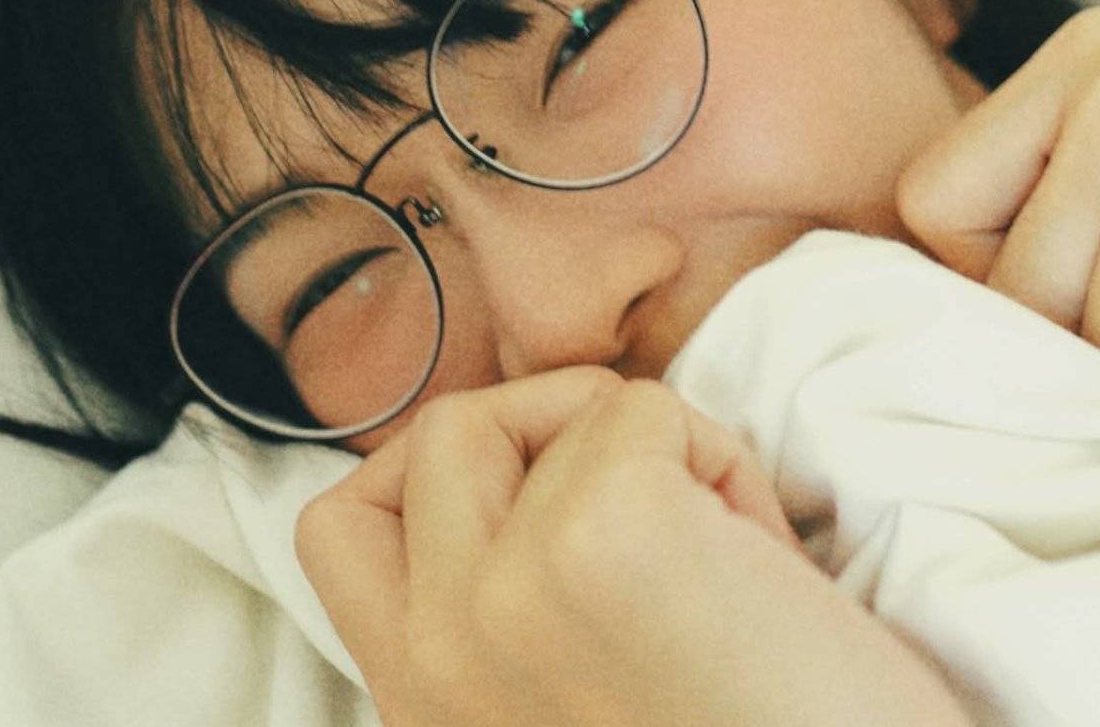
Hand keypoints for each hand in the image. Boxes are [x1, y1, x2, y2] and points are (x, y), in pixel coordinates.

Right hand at [295, 367, 973, 726]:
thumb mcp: (569, 699)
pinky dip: (718, 456)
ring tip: (719, 549)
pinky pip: (646, 410)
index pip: (339, 528)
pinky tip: (761, 561)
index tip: (540, 503)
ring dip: (650, 444)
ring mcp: (508, 592)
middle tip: (636, 497)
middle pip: (430, 436)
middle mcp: (437, 656)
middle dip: (541, 429)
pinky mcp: (604, 537)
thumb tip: (533, 458)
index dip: (434, 484)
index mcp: (424, 706)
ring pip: (552, 403)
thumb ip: (507, 611)